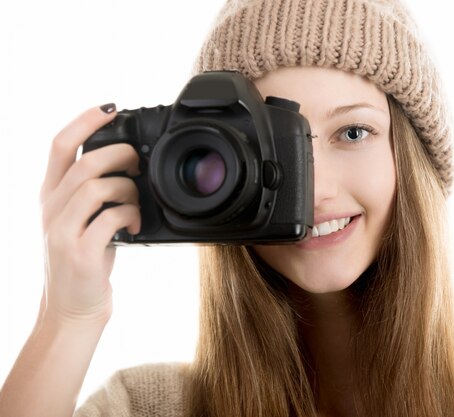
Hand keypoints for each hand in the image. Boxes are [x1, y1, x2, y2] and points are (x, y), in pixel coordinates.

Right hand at [38, 104, 140, 324]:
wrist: (71, 310)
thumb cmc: (83, 261)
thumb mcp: (79, 221)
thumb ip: (92, 194)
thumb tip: (128, 164)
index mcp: (51, 196)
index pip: (60, 145)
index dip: (85, 120)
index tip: (111, 107)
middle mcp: (51, 209)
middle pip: (84, 161)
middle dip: (120, 154)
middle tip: (138, 163)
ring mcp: (62, 231)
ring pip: (96, 186)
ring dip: (128, 189)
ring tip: (137, 203)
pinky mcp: (80, 252)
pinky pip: (110, 218)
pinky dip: (131, 216)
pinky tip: (137, 225)